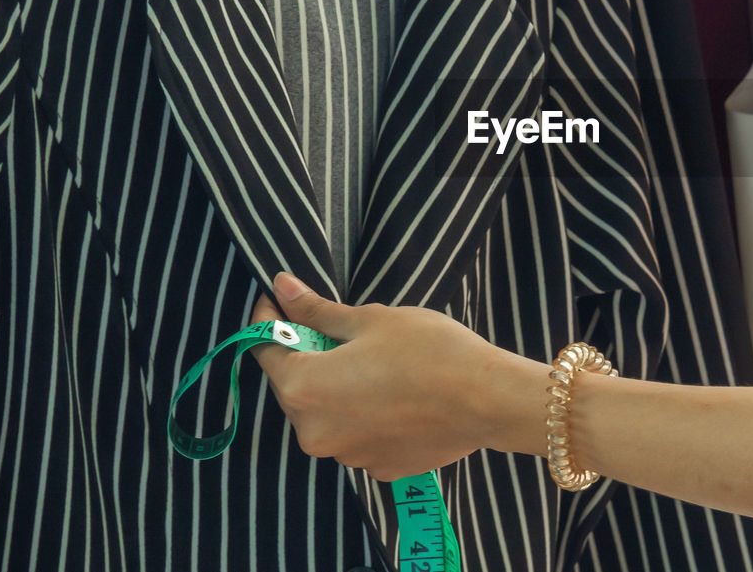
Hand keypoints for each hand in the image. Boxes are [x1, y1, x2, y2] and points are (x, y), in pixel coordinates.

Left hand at [251, 273, 548, 480]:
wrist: (487, 400)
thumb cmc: (428, 351)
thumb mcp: (370, 319)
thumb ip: (318, 310)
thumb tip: (281, 286)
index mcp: (304, 388)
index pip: (265, 349)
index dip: (270, 319)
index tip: (281, 299)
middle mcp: (314, 431)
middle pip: (295, 385)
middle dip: (309, 355)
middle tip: (340, 328)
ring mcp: (346, 455)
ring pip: (328, 412)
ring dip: (340, 387)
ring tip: (379, 362)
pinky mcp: (377, 466)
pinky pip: (358, 434)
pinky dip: (366, 413)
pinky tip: (398, 392)